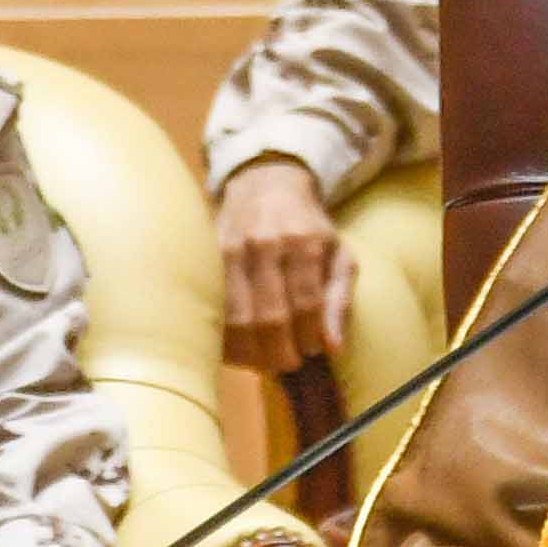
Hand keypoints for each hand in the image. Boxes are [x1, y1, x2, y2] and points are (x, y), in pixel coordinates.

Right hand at [212, 158, 354, 376]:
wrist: (264, 183)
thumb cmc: (308, 226)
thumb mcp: (338, 253)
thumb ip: (340, 299)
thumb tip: (333, 347)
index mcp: (304, 242)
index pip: (306, 304)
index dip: (309, 337)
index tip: (312, 351)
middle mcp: (264, 244)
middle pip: (269, 316)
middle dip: (280, 352)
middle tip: (288, 363)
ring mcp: (230, 251)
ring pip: (236, 318)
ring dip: (250, 351)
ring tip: (263, 360)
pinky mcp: (207, 259)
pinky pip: (213, 309)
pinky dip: (224, 337)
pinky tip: (238, 348)